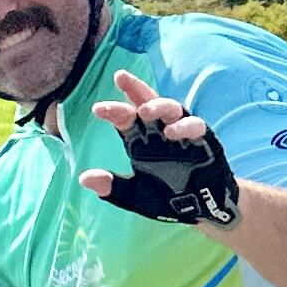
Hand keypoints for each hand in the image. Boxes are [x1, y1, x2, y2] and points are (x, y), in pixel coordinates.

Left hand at [78, 67, 239, 227]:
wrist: (200, 209)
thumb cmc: (166, 198)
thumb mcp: (134, 196)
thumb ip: (112, 188)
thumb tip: (83, 178)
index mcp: (140, 139)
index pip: (124, 118)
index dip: (112, 111)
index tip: (97, 109)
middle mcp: (159, 130)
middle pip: (146, 101)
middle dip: (134, 88)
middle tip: (120, 76)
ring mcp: (182, 133)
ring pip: (171, 108)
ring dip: (158, 105)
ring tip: (144, 110)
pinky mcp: (203, 140)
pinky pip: (196, 125)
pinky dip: (185, 126)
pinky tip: (172, 132)